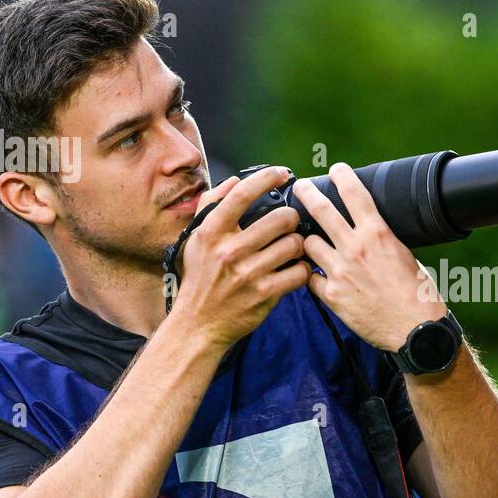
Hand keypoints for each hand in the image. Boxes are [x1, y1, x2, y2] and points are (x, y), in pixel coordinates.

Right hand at [169, 167, 311, 349]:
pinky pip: (298, 272)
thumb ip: (211, 206)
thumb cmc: (199, 279)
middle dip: (292, 218)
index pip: (242, 195)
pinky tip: (295, 268)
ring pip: (294, 244)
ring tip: (292, 247)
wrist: (198, 324)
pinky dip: (302, 268)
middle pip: (280, 219)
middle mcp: (228, 251)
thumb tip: (233, 181)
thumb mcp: (195, 240)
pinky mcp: (264, 295)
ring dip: (298, 244)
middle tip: (290, 223)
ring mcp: (248, 274)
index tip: (282, 173)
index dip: (266, 178)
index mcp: (211, 233)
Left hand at [295, 162, 447, 351]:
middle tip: (300, 188)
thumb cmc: (418, 294)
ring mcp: (340, 271)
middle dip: (306, 193)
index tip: (336, 169)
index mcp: (378, 234)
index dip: (342, 175)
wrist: (414, 329)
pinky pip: (311, 278)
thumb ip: (381, 240)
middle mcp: (355, 248)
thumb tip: (369, 229)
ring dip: (309, 242)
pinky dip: (314, 276)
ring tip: (312, 243)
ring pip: (308, 244)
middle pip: (321, 210)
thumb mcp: (404, 255)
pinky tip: (319, 278)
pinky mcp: (331, 295)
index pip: (355, 193)